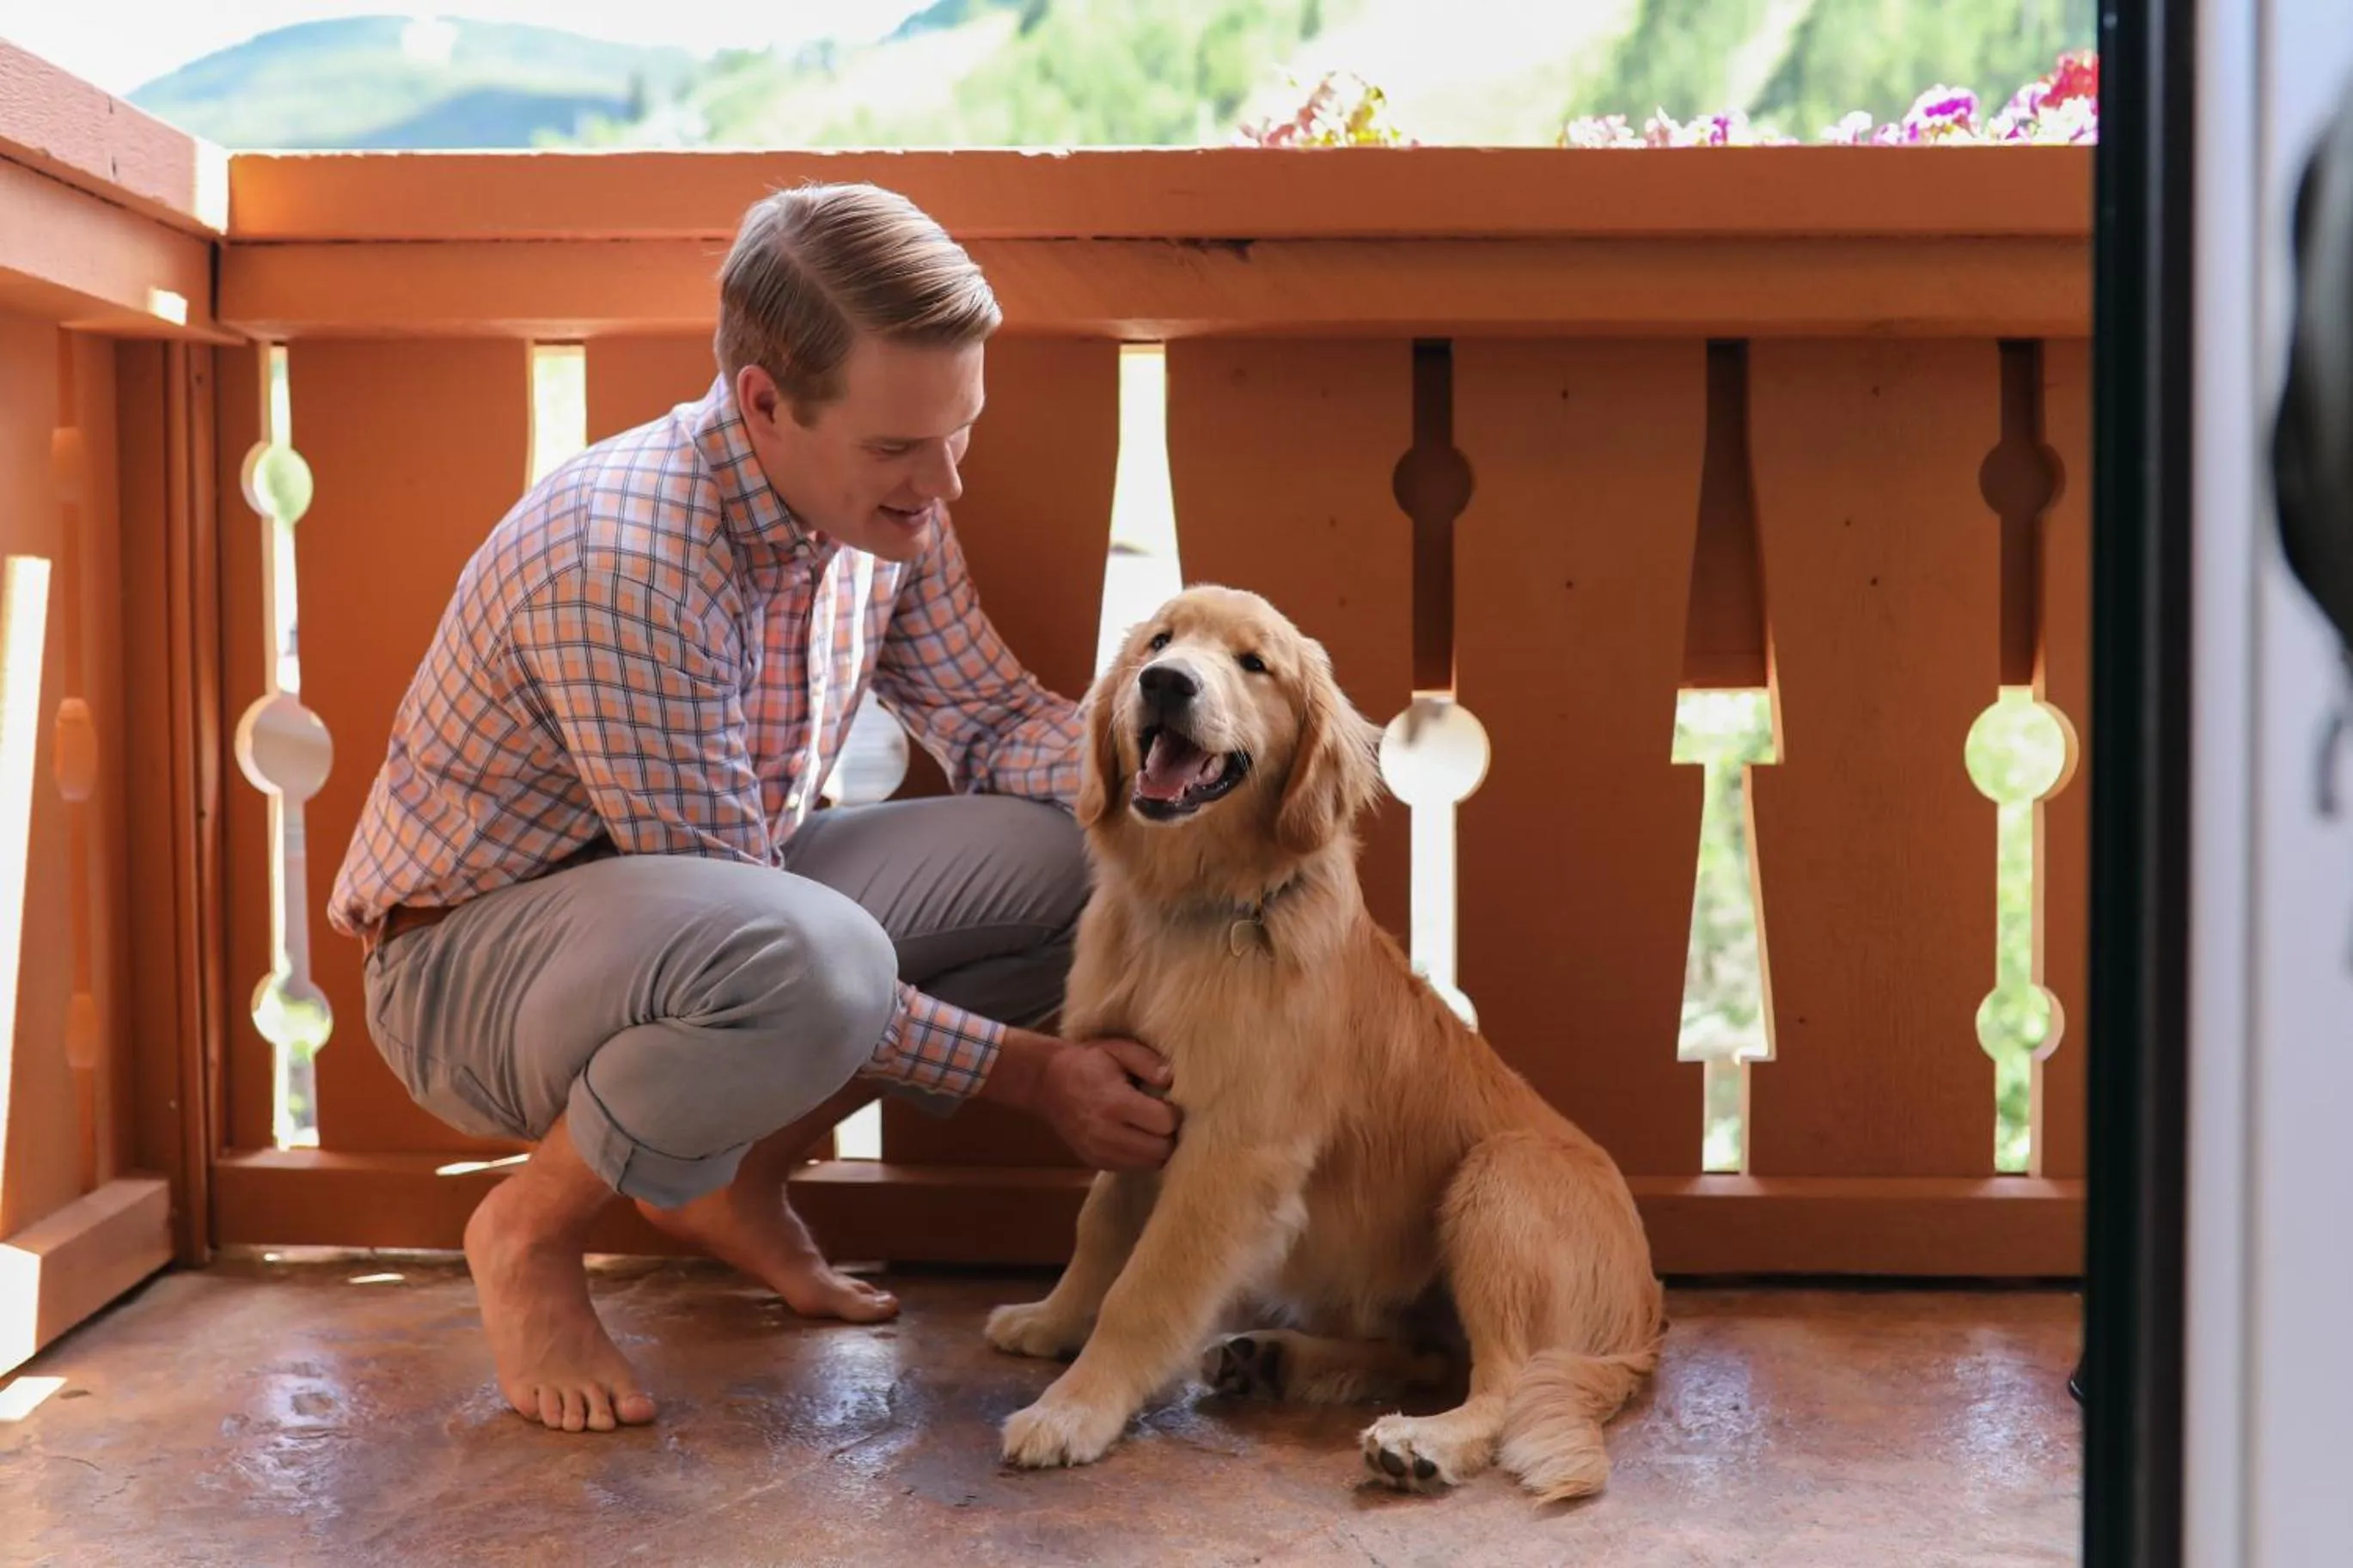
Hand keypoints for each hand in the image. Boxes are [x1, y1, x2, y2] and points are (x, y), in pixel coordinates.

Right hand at [1035, 1037, 1178, 1170]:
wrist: (1047, 1083)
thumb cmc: (1088, 1062)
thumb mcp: (1117, 1049)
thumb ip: (1147, 1061)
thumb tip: (1170, 1080)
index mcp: (1116, 1103)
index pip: (1165, 1123)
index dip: (1173, 1112)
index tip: (1166, 1102)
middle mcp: (1107, 1134)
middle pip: (1161, 1150)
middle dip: (1168, 1134)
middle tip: (1161, 1117)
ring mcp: (1100, 1152)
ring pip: (1150, 1165)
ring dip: (1157, 1149)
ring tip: (1149, 1128)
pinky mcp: (1095, 1163)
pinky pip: (1133, 1168)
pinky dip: (1141, 1156)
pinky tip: (1134, 1136)